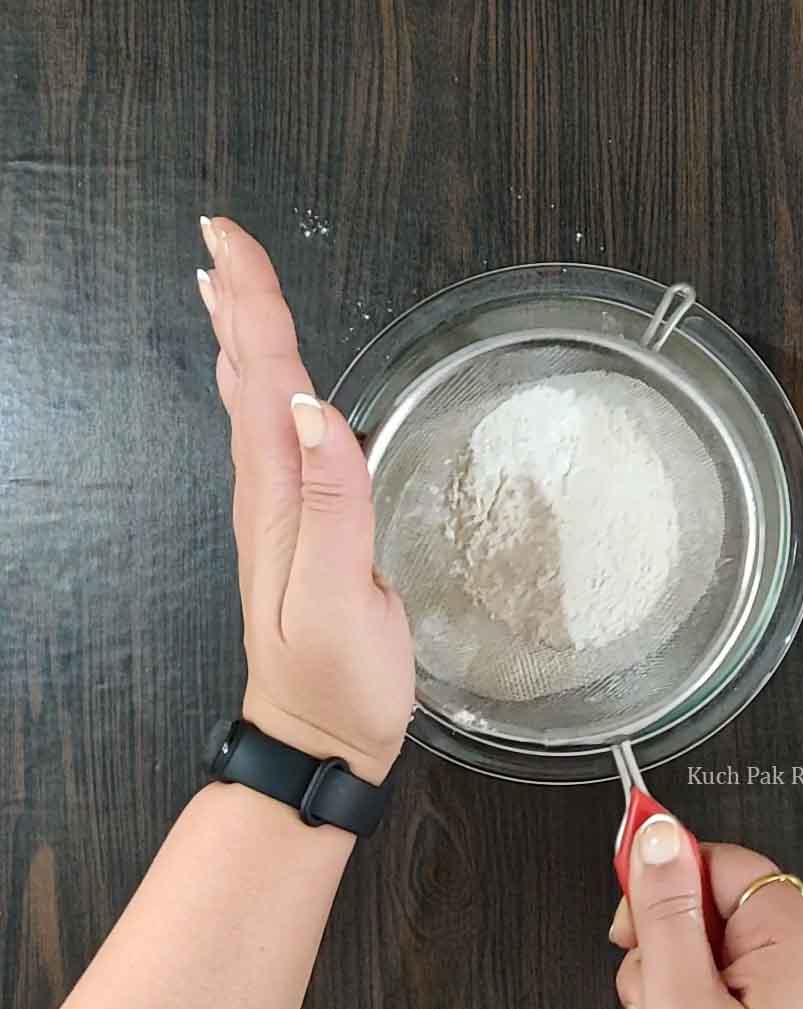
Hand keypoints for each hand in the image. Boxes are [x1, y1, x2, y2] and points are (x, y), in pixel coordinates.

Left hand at [197, 217, 413, 783]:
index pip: (263, 381)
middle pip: (247, 379)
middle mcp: (269, 493)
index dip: (252, 306)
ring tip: (229, 288)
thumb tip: (316, 410)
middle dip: (238, 302)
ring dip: (241, 339)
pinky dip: (261, 391)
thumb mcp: (340, 597)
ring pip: (252, 403)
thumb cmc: (337, 678)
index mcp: (279, 497)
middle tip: (224, 240)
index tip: (231, 241)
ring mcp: (278, 511)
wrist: (317, 737)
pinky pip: (270, 438)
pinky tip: (264, 381)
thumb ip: (333, 505)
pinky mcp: (298, 528)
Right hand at [609, 825, 802, 1008]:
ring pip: (717, 954)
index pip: (716, 860)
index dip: (663, 883)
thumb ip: (665, 912)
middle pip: (713, 908)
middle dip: (666, 950)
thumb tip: (654, 833)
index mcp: (799, 937)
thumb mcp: (683, 1007)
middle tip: (653, 999)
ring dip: (677, 990)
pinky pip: (737, 991)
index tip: (626, 912)